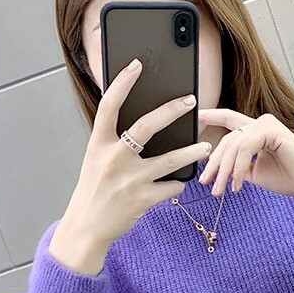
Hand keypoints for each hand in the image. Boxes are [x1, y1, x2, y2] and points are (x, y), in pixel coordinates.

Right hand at [62, 58, 211, 246]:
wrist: (86, 227)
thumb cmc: (94, 191)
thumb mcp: (96, 160)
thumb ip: (114, 142)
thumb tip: (143, 124)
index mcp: (99, 144)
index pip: (110, 105)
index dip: (123, 83)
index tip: (137, 65)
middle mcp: (114, 158)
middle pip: (147, 126)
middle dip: (172, 110)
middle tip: (191, 101)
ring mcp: (129, 180)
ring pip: (170, 160)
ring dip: (192, 152)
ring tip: (206, 147)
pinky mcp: (142, 199)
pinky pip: (170, 187)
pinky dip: (177, 184)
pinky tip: (180, 183)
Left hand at [197, 109, 293, 202]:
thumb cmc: (288, 178)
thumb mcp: (255, 172)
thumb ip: (238, 166)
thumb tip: (218, 169)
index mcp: (256, 130)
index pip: (228, 120)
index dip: (209, 116)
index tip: (193, 119)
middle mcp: (260, 123)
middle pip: (225, 140)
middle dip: (213, 164)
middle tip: (206, 184)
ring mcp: (266, 124)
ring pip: (232, 146)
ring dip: (224, 171)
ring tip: (221, 191)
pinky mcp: (272, 130)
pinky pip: (244, 149)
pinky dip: (238, 169)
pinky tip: (238, 185)